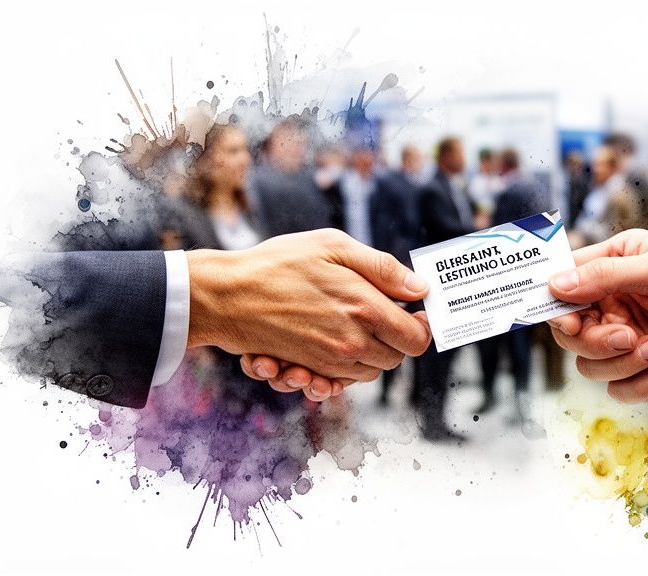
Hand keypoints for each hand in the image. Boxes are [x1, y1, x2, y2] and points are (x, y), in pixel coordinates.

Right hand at [186, 229, 431, 395]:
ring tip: (348, 323)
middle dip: (394, 338)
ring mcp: (329, 362)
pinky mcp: (309, 371)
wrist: (225, 294)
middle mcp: (351, 343)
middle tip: (378, 311)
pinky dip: (339, 369)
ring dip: (367, 353)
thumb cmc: (278, 263)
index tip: (414, 311)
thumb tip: (419, 288)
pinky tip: (328, 344)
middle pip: (395, 358)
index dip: (421, 326)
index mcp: (365, 309)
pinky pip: (339, 380)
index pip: (417, 339)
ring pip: (368, 371)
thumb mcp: (335, 246)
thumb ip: (383, 269)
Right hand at [547, 229, 647, 403]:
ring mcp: (624, 344)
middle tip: (626, 335)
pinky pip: (616, 390)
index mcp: (610, 271)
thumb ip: (604, 276)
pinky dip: (638, 382)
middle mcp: (611, 309)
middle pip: (569, 334)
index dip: (554, 305)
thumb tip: (555, 286)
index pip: (562, 288)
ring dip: (620, 362)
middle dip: (592, 340)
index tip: (567, 319)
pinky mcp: (640, 376)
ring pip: (588, 365)